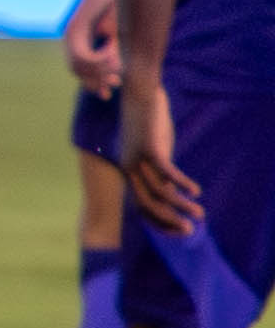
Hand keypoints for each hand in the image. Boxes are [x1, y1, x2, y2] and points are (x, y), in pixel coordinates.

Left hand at [67, 0, 122, 88]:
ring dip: (99, 71)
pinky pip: (83, 53)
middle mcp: (70, 36)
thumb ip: (112, 49)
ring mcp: (71, 31)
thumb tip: (117, 68)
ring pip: (79, 64)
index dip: (91, 82)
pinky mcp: (77, 26)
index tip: (106, 94)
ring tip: (117, 72)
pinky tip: (114, 56)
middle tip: (114, 85)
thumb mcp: (116, 32)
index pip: (79, 69)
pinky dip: (99, 59)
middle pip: (76, 69)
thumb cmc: (120, 3)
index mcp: (78, 38)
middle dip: (95, 80)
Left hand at [129, 79, 204, 236]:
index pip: (139, 206)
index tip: (175, 231)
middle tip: (189, 231)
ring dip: (180, 205)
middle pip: (146, 204)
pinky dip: (182, 183)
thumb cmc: (148, 125)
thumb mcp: (154, 152)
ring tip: (198, 213)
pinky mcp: (149, 147)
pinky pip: (166, 172)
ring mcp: (137, 158)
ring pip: (159, 191)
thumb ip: (159, 172)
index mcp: (128, 171)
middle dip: (168, 220)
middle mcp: (129, 168)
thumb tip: (171, 192)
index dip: (157, 222)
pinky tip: (195, 191)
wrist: (139, 96)